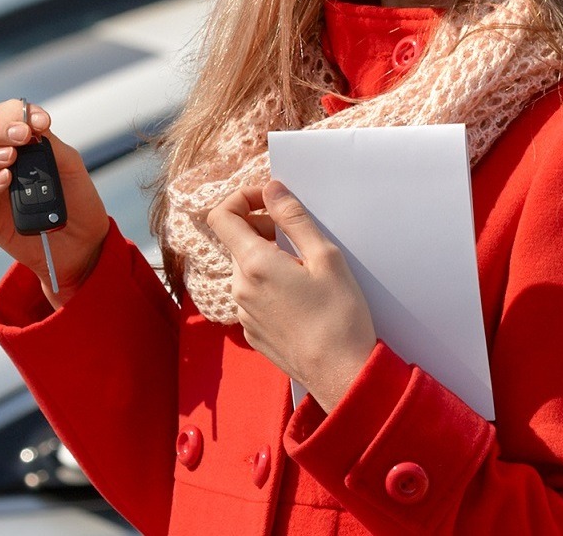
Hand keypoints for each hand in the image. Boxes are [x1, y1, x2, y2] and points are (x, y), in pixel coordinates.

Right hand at [0, 98, 111, 305]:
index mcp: (11, 144)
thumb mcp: (70, 165)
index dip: (14, 112)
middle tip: (21, 136)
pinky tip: (7, 180)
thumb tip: (30, 125)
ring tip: (10, 157)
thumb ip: (49, 143)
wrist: (84, 241)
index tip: (41, 122)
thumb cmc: (75, 198)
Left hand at [203, 181, 377, 411]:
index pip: (221, 216)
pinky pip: (252, 297)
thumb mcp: (324, 257)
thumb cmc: (339, 315)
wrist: (341, 374)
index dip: (242, 198)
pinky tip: (300, 298)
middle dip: (261, 229)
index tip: (270, 201)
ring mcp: (243, 314)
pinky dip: (269, 286)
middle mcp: (239, 288)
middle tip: (297, 237)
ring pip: (246, 270)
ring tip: (304, 271)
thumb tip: (271, 189)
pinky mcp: (252, 333)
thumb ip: (293, 218)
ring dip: (267, 259)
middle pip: (236, 242)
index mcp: (253, 264)